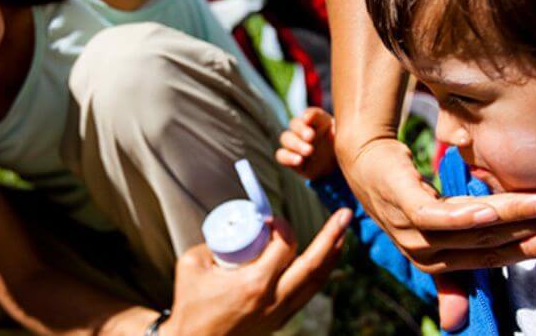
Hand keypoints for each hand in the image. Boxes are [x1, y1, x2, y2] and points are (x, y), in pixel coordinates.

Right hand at [161, 209, 351, 334]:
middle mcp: (273, 299)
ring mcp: (280, 313)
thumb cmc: (190, 306)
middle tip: (345, 215)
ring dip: (332, 256)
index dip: (284, 226)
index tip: (273, 219)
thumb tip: (236, 228)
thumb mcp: (192, 265)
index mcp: (254, 284)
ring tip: (342, 235)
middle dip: (332, 236)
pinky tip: (325, 262)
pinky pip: (307, 294)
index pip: (284, 246)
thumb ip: (214, 242)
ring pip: (316, 281)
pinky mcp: (279, 321)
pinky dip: (319, 275)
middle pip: (313, 263)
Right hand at [276, 107, 338, 179]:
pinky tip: (299, 161)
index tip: (308, 119)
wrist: (335, 167)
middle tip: (311, 137)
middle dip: (301, 129)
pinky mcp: (290, 158)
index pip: (310, 113)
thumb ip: (341, 130)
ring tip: (309, 152)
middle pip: (295, 124)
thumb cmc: (341, 147)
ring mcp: (295, 144)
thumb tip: (339, 126)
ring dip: (295, 144)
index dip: (309, 115)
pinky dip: (288, 157)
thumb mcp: (345, 137)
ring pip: (286, 138)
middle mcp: (303, 130)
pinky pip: (281, 155)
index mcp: (318, 121)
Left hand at [337, 138, 535, 330]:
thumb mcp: (432, 233)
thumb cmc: (405, 198)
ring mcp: (410, 230)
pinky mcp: (401, 204)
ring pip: (473, 226)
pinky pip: (437, 215)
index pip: (493, 257)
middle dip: (535, 229)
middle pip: (490, 242)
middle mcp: (425, 252)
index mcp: (437, 262)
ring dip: (516, 214)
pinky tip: (490, 208)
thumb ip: (450, 276)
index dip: (531, 248)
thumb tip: (455, 326)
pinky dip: (464, 213)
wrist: (363, 162)